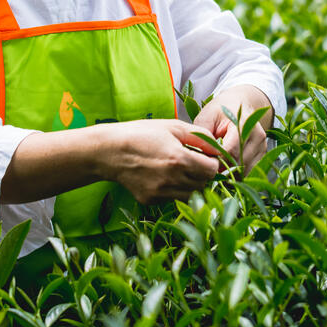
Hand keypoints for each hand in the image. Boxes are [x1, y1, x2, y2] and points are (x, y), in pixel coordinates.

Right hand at [98, 119, 221, 203]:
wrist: (109, 151)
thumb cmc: (141, 134)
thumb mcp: (172, 126)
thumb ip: (199, 136)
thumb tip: (217, 147)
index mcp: (179, 159)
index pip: (212, 170)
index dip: (212, 162)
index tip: (206, 157)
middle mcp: (172, 179)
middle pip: (203, 184)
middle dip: (202, 174)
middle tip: (193, 163)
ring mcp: (160, 192)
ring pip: (190, 195)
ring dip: (190, 184)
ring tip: (179, 169)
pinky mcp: (151, 200)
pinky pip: (173, 199)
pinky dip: (174, 190)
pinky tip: (163, 176)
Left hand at [192, 85, 273, 173]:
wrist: (239, 105)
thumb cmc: (220, 111)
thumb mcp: (206, 116)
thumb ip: (203, 135)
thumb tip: (200, 157)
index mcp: (244, 124)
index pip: (230, 151)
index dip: (215, 160)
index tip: (203, 161)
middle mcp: (257, 136)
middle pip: (238, 163)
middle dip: (221, 168)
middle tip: (206, 167)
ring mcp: (262, 147)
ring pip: (244, 171)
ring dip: (229, 174)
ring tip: (215, 166)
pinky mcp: (262, 156)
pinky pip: (249, 173)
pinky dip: (236, 174)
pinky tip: (225, 168)